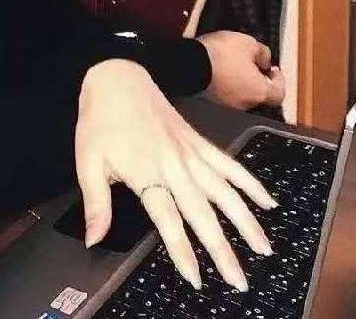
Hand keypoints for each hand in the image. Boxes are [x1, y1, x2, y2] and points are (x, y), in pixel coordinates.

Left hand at [75, 59, 277, 290]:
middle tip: (239, 279)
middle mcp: (174, 164)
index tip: (197, 278)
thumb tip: (93, 240)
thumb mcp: (87, 162)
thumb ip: (96, 204)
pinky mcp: (199, 141)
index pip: (169, 220)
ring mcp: (191, 152)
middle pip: (203, 212)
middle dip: (223, 248)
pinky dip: (249, 182)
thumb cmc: (100, 121)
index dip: (183, 251)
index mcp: (146, 172)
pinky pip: (229, 164)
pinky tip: (267, 200)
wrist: (117, 77)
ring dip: (245, 220)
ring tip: (263, 247)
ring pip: (224, 191)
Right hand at [195, 31, 284, 109]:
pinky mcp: (208, 104)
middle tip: (251, 64)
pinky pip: (221, 94)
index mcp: (259, 92)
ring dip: (238, 82)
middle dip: (256, 80)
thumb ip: (263, 53)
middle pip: (257, 95)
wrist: (188, 64)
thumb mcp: (248, 43)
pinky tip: (216, 71)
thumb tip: (265, 61)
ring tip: (230, 65)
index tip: (273, 70)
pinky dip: (222, 85)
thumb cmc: (220, 54)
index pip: (279, 94)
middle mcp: (244, 104)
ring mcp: (225, 107)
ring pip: (238, 95)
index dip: (279, 81)